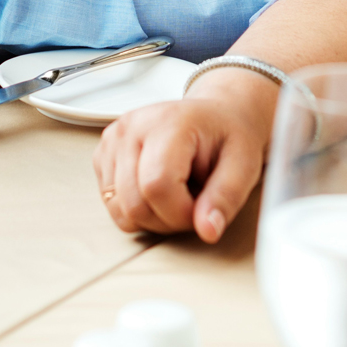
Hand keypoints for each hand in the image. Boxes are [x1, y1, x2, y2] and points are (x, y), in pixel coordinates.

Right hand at [93, 73, 274, 241]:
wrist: (213, 116)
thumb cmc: (227, 136)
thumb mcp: (244, 166)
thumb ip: (225, 198)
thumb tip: (207, 230)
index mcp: (167, 123)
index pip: (156, 185)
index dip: (181, 214)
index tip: (203, 209)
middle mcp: (132, 127)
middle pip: (133, 202)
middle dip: (167, 219)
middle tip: (193, 204)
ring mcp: (113, 140)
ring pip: (118, 207)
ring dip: (150, 216)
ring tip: (175, 195)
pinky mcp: (102, 153)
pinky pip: (110, 202)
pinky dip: (134, 208)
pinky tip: (156, 190)